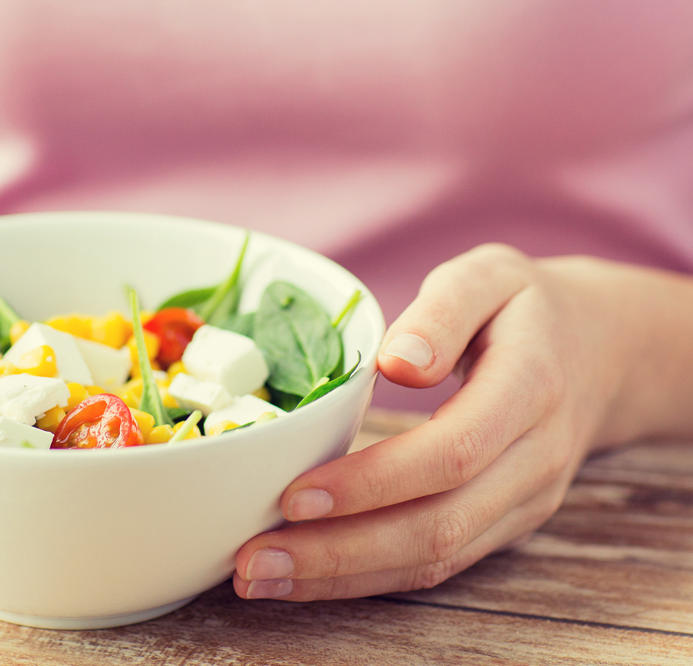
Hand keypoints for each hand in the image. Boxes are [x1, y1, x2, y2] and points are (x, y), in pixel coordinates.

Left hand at [232, 244, 628, 600]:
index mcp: (530, 389)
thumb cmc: (524, 308)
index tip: (294, 496)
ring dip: (343, 578)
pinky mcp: (503, 526)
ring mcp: (524, 502)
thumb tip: (400, 362)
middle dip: (339, 552)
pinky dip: (366, 579)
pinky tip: (304, 578)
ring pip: (434, 559)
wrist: (601, 352)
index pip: (450, 453)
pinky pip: (436, 566)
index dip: (371, 482)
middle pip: (437, 526)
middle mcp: (534, 460)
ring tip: (261, 578)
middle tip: (253, 560)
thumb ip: (445, 310)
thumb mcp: (490, 276)